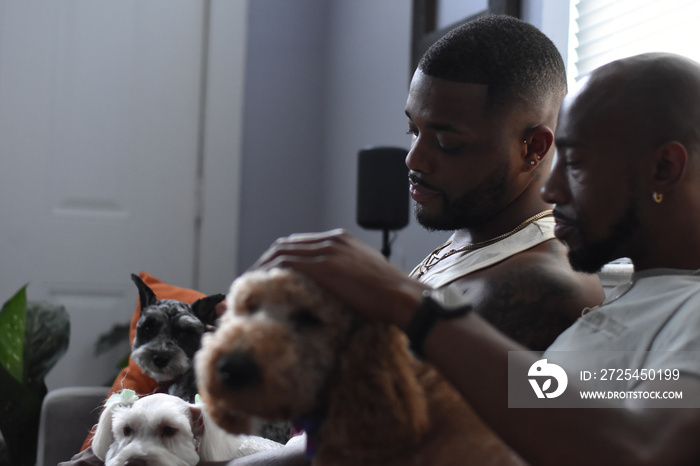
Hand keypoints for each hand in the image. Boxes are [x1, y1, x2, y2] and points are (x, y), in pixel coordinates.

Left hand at [253, 229, 425, 327]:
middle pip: (286, 245)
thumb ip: (348, 274)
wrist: (401, 296)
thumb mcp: (366, 275)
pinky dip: (268, 273)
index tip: (269, 273)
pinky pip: (285, 264)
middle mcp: (331, 240)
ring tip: (248, 284)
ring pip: (281, 253)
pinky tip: (258, 285)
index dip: (281, 257)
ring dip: (261, 267)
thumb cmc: (389, 293)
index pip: (300, 243)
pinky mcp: (323, 266)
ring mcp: (326, 251)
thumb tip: (337, 289)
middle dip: (266, 261)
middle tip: (253, 279)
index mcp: (341, 240)